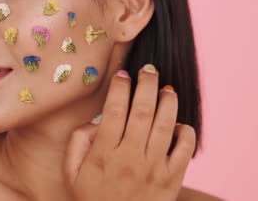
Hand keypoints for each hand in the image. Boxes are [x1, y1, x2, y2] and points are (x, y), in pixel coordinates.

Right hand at [64, 64, 195, 200]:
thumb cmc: (91, 197)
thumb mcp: (72, 171)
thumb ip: (78, 141)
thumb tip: (97, 119)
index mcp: (103, 154)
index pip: (114, 110)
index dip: (120, 87)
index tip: (123, 74)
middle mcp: (130, 158)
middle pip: (142, 111)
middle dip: (147, 84)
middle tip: (149, 69)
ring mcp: (153, 169)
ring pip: (165, 125)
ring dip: (168, 101)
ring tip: (166, 89)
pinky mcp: (171, 180)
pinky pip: (184, 149)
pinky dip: (185, 132)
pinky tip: (177, 124)